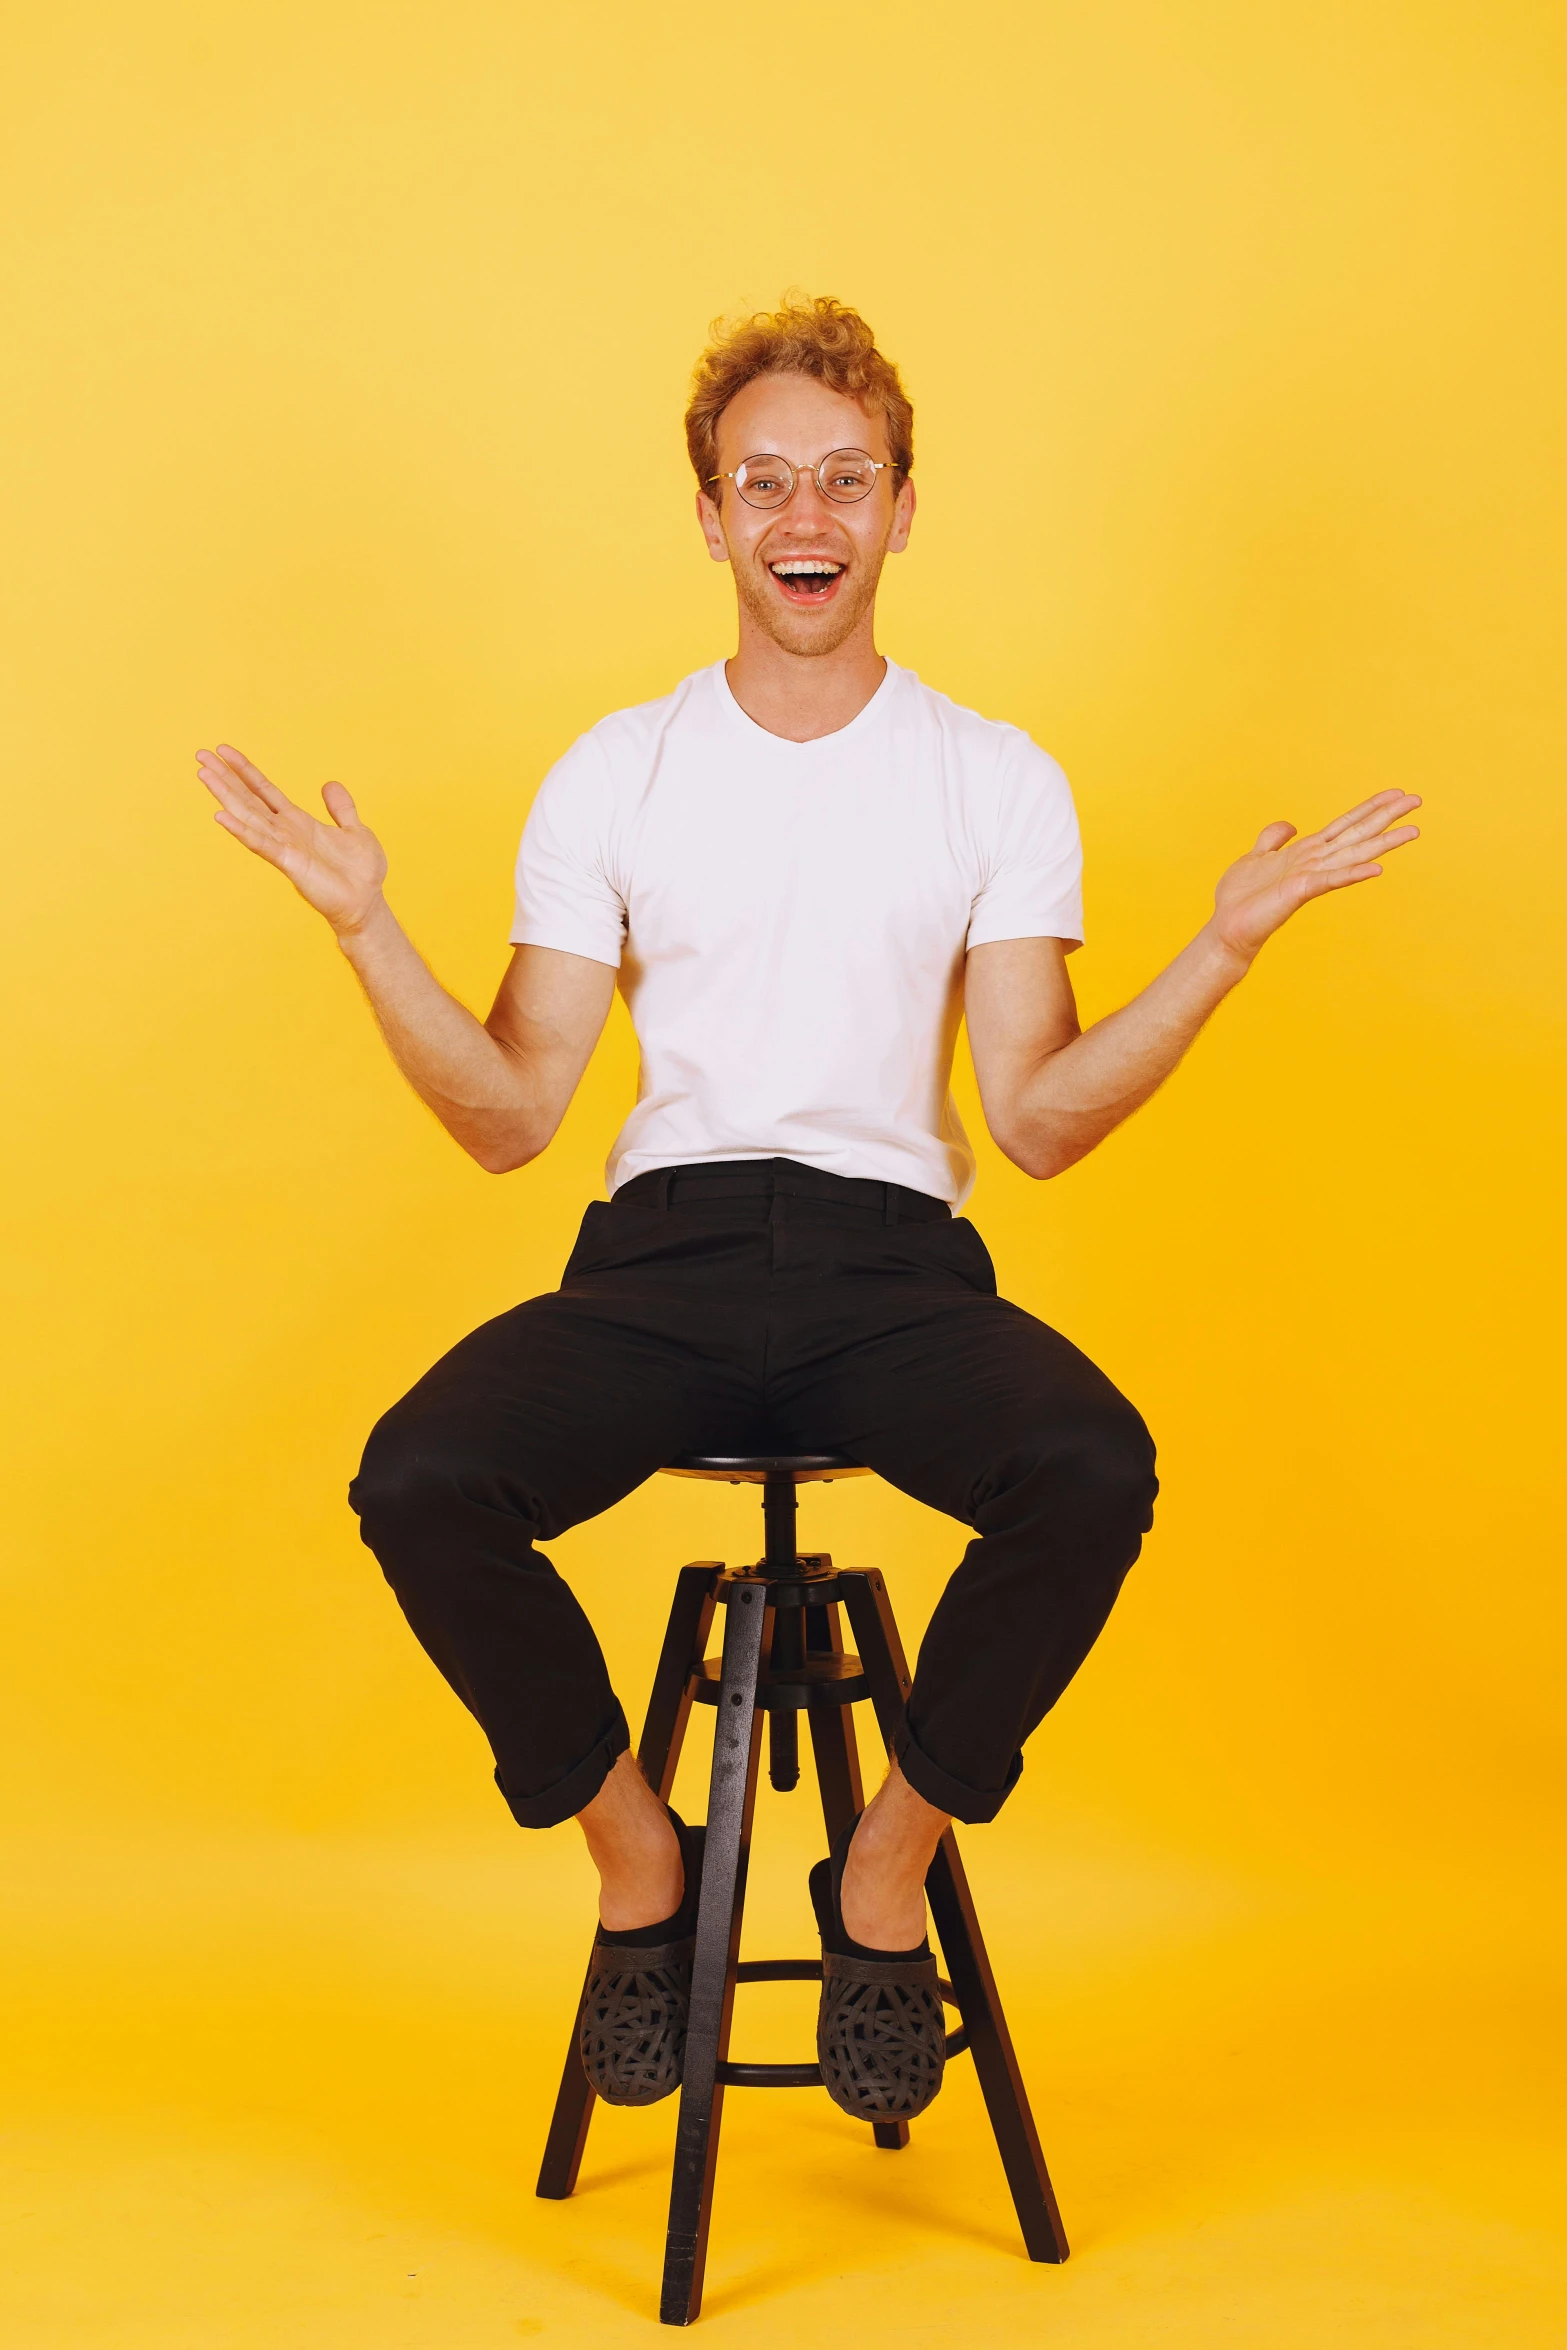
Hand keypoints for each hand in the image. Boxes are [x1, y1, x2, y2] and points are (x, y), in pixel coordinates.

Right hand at [197, 744, 387, 935]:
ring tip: (204, 775)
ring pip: (248, 816)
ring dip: (226, 795)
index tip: (224, 750)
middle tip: (200, 755)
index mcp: (297, 821)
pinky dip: (241, 831)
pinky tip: (221, 817)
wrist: (366, 904)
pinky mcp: (289, 863)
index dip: (245, 770)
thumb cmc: (360, 873)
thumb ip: (341, 808)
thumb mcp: (355, 830)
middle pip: (248, 798)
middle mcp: (285, 832)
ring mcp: (284, 847)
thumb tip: (329, 784)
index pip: (264, 790)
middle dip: (225, 776)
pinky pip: (261, 844)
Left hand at [1209, 789, 1421, 965]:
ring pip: (1355, 854)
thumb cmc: (1241, 897)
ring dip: (1384, 843)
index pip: (1346, 824)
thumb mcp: (1255, 856)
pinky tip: (1377, 869)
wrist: (1228, 926)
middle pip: (1358, 833)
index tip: (1396, 793)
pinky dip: (1353, 874)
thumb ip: (1273, 839)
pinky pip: (1332, 880)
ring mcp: (1312, 877)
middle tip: (1417, 800)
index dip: (1370, 807)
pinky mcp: (1301, 891)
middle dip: (1387, 816)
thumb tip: (1290, 825)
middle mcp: (1316, 862)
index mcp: (1308, 851)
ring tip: (1413, 831)